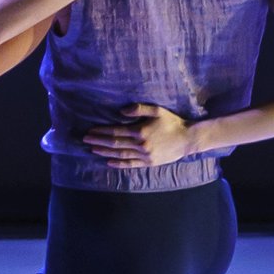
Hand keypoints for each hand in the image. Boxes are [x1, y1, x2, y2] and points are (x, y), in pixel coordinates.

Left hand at [82, 104, 199, 168]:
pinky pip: (130, 164)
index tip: (91, 131)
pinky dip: (119, 164)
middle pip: (115, 144)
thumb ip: (139, 109)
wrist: (187, 139)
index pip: (116, 132)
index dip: (102, 132)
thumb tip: (120, 112)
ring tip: (93, 150)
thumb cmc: (172, 122)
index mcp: (140, 131)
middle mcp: (140, 145)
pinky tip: (109, 162)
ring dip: (105, 152)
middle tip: (86, 140)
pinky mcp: (149, 163)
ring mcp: (144, 156)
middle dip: (99, 142)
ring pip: (120, 155)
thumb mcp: (157, 110)